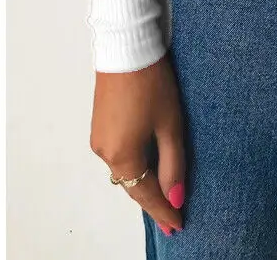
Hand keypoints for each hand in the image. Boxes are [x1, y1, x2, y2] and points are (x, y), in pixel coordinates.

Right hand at [90, 53, 186, 235]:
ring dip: (143, 183)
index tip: (177, 226)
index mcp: (122, 156)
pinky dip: (134, 165)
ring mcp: (99, 139)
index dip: (163, 211)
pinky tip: (148, 168)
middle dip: (153, 202)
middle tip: (172, 219)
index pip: (146, 195)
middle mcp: (104, 153)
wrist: (127, 49)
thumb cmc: (152, 84)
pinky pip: (118, 156)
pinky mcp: (100, 125)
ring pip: (125, 170)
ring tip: (163, 197)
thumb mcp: (170, 125)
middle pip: (133, 185)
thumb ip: (173, 164)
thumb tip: (175, 197)